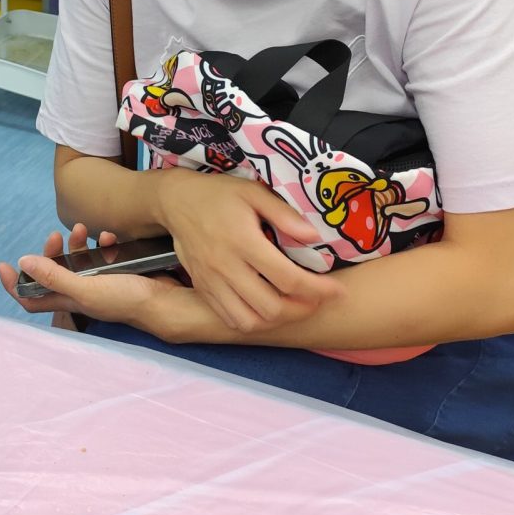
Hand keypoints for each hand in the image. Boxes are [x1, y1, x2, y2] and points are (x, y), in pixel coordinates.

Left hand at [0, 224, 175, 326]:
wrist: (167, 301)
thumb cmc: (126, 300)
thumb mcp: (86, 289)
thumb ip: (54, 277)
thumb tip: (23, 262)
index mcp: (68, 301)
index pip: (32, 299)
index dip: (15, 286)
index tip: (3, 265)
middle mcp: (80, 293)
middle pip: (53, 273)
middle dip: (50, 253)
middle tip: (55, 237)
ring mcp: (99, 282)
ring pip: (77, 260)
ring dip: (76, 244)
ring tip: (80, 229)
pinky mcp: (116, 271)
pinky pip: (102, 254)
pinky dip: (101, 244)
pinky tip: (108, 237)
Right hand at [155, 169, 329, 332]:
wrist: (176, 201)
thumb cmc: (219, 194)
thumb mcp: (253, 192)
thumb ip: (284, 214)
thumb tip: (314, 237)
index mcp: (243, 241)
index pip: (287, 278)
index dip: (317, 290)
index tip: (337, 291)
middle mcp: (226, 267)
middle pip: (271, 307)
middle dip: (302, 310)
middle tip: (319, 300)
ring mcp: (211, 281)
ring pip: (249, 320)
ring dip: (277, 320)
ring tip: (294, 307)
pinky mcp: (202, 288)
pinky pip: (229, 318)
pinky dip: (252, 321)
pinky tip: (266, 309)